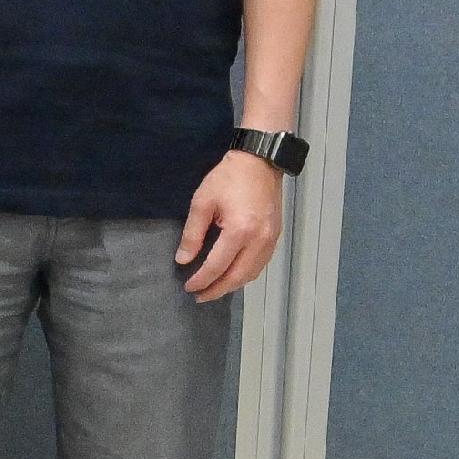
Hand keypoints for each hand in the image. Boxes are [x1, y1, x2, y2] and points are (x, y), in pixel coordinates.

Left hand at [177, 147, 285, 302]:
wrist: (259, 161)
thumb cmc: (228, 178)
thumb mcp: (202, 203)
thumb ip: (192, 234)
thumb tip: (183, 260)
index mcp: (240, 231)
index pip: (217, 266)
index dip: (201, 280)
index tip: (188, 287)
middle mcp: (259, 240)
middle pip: (238, 276)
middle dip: (217, 290)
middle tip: (200, 297)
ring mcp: (271, 239)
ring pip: (252, 273)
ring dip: (232, 285)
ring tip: (214, 289)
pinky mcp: (275, 236)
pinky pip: (261, 263)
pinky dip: (246, 274)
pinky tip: (232, 275)